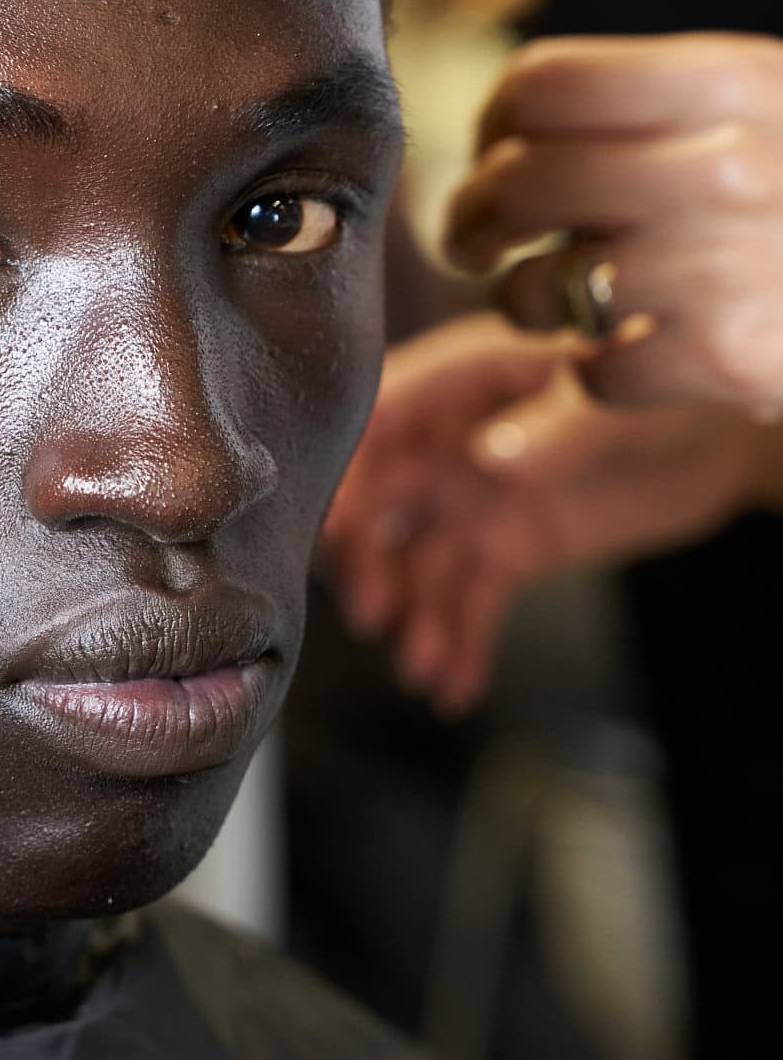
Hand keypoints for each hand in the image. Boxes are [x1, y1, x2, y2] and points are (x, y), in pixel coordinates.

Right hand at [322, 313, 770, 711]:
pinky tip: (454, 682)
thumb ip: (553, 428)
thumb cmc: (667, 386)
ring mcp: (478, 495)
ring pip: (423, 562)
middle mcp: (456, 438)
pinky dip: (459, 641)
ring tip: (425, 665)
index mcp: (466, 377)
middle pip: (386, 499)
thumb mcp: (614, 396)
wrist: (730, 436)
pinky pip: (470, 597)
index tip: (330, 530)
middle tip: (375, 614)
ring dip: (416, 616)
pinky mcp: (508, 545)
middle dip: (373, 560)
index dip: (349, 473)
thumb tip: (488, 459)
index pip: (382, 419)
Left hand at [443, 34, 782, 414]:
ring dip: (528, 304)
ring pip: (545, 285)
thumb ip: (652, 102)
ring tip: (558, 301)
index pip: (544, 84)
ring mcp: (731, 264)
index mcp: (731, 80)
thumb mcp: (764, 108)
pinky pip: (595, 371)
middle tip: (472, 241)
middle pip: (521, 181)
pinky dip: (595, 373)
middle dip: (473, 218)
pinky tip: (631, 354)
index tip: (493, 154)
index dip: (493, 126)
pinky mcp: (733, 358)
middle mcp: (729, 165)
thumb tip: (505, 130)